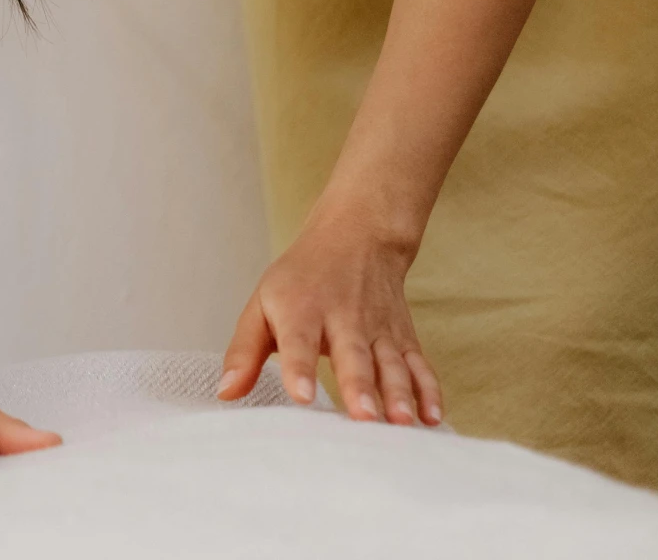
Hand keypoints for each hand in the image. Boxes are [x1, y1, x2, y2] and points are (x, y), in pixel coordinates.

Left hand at [214, 204, 445, 427]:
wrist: (356, 236)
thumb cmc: (301, 279)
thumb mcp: (262, 304)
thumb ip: (244, 351)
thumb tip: (225, 393)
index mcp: (302, 310)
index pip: (298, 342)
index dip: (299, 368)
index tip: (301, 396)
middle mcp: (344, 319)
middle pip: (352, 355)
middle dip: (358, 386)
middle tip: (362, 416)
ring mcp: (378, 329)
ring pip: (390, 362)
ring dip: (397, 392)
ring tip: (399, 422)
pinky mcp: (403, 337)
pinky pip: (418, 364)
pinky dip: (428, 390)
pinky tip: (431, 418)